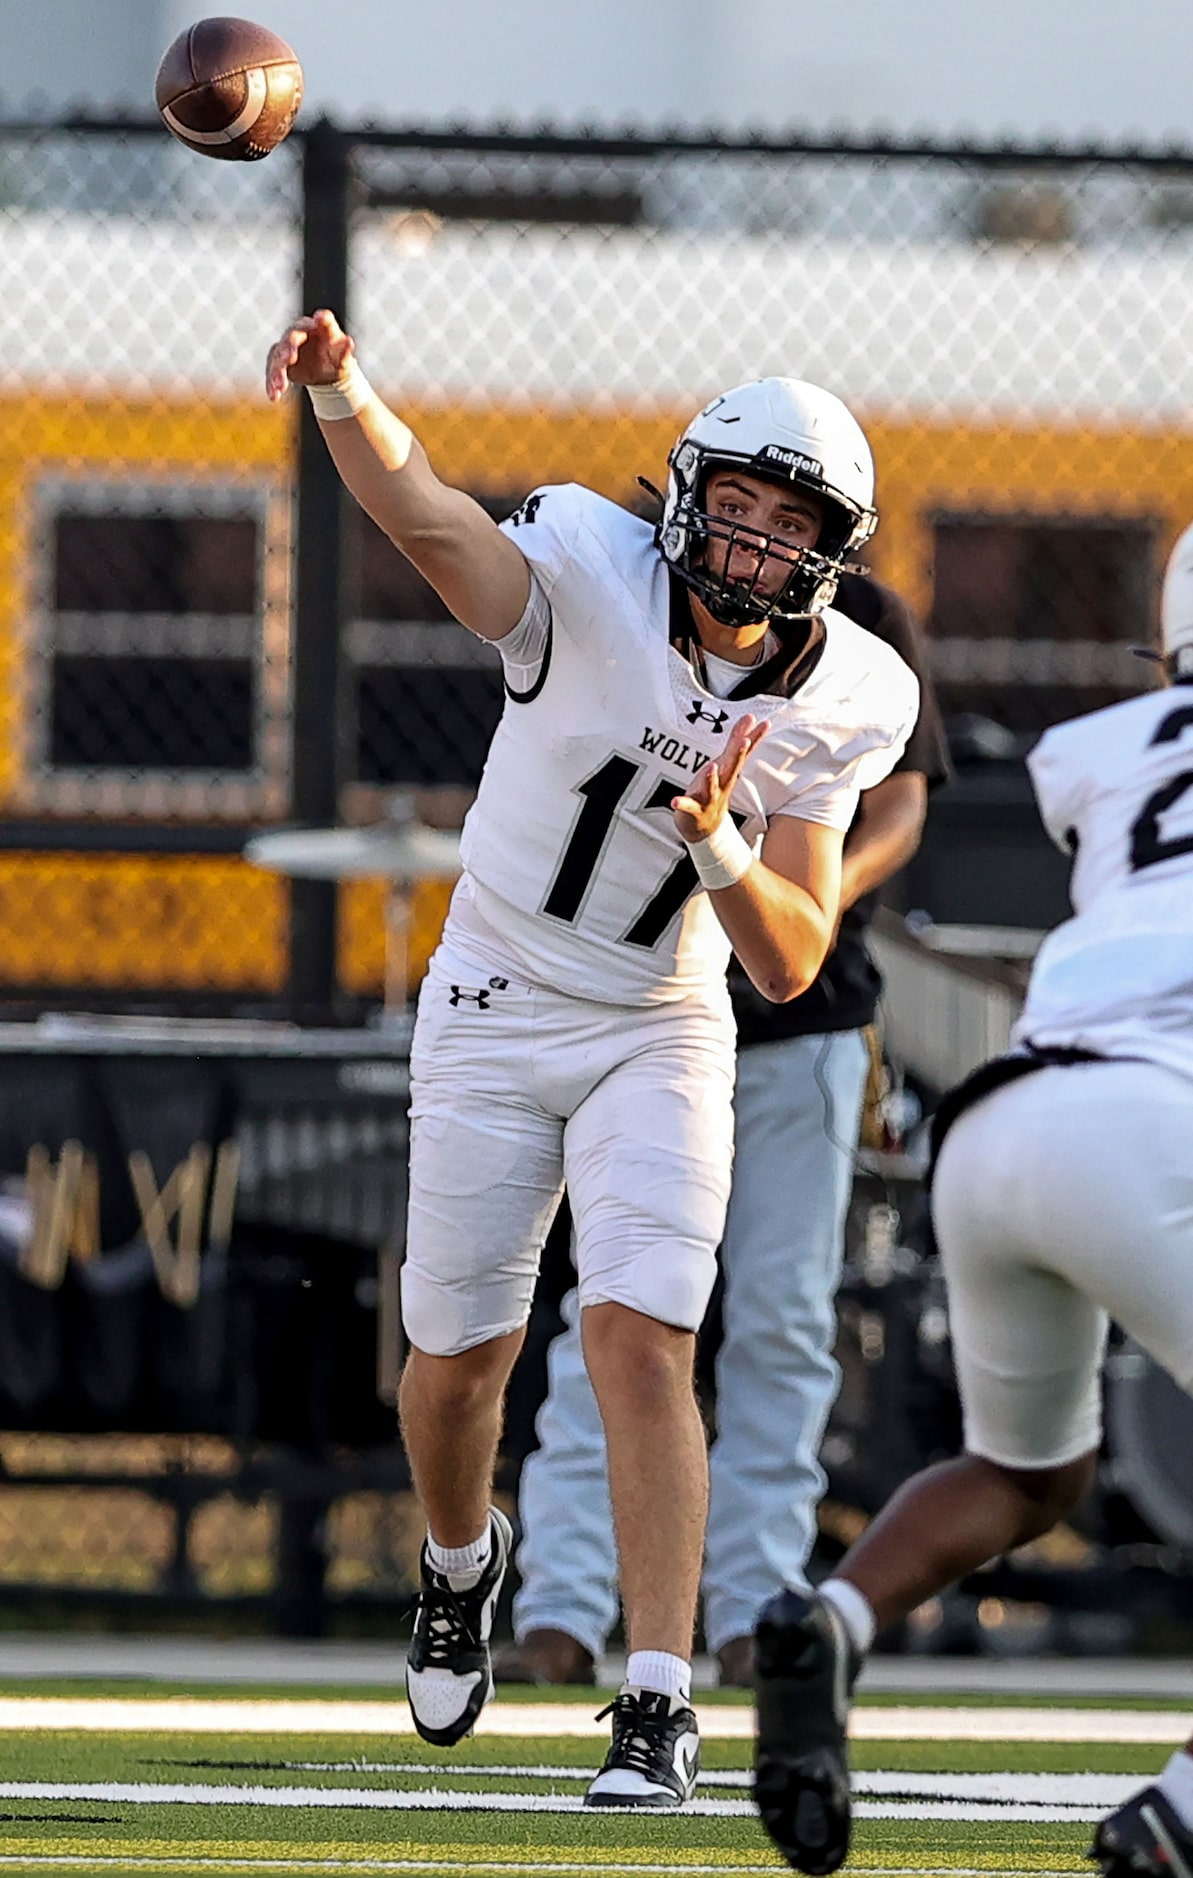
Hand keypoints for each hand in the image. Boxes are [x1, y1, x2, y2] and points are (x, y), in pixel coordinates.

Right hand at [265, 307, 354, 402]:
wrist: (327, 373)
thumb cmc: (335, 357)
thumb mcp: (342, 355)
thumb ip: (345, 348)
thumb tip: (349, 342)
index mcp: (316, 327)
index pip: (319, 321)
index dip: (320, 320)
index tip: (319, 319)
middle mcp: (298, 333)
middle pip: (291, 338)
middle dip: (289, 347)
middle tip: (290, 357)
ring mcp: (286, 347)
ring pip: (278, 357)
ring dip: (277, 371)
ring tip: (280, 385)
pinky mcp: (279, 363)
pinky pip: (272, 372)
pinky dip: (272, 384)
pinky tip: (274, 396)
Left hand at [672, 713, 768, 842]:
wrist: (706, 826)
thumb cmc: (715, 789)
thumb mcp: (725, 763)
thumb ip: (736, 740)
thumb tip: (750, 717)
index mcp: (728, 771)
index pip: (743, 752)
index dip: (754, 737)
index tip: (764, 723)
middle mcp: (722, 784)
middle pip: (731, 768)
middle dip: (738, 755)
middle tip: (745, 741)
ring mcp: (709, 798)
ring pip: (712, 788)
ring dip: (712, 778)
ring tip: (711, 766)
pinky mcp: (694, 809)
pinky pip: (688, 806)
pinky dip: (682, 804)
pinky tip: (674, 801)